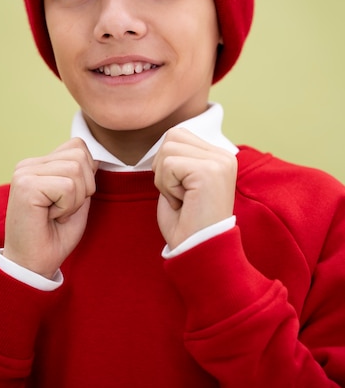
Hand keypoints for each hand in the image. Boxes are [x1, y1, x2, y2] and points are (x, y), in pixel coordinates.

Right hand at [3, 138, 97, 278]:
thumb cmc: (54, 236)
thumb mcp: (76, 200)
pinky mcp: (26, 185)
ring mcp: (25, 173)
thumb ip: (83, 176)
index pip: (78, 146)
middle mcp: (28, 164)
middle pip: (80, 156)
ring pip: (76, 170)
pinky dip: (67, 207)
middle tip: (63, 210)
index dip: (86, 175)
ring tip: (56, 214)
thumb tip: (95, 157)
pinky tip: (50, 217)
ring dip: (74, 200)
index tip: (69, 200)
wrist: (32, 265)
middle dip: (83, 188)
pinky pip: (67, 186)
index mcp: (39, 164)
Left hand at [152, 128, 236, 249]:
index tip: (182, 192)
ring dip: (164, 179)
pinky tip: (183, 203)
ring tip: (182, 199)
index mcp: (219, 156)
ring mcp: (219, 162)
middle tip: (179, 195)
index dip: (167, 164)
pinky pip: (168, 166)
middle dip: (163, 168)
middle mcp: (224, 155)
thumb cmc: (187, 223)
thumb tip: (166, 139)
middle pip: (171, 136)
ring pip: (167, 149)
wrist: (199, 251)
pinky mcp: (209, 171)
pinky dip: (167, 187)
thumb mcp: (182, 182)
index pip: (178, 135)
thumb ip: (178, 158)